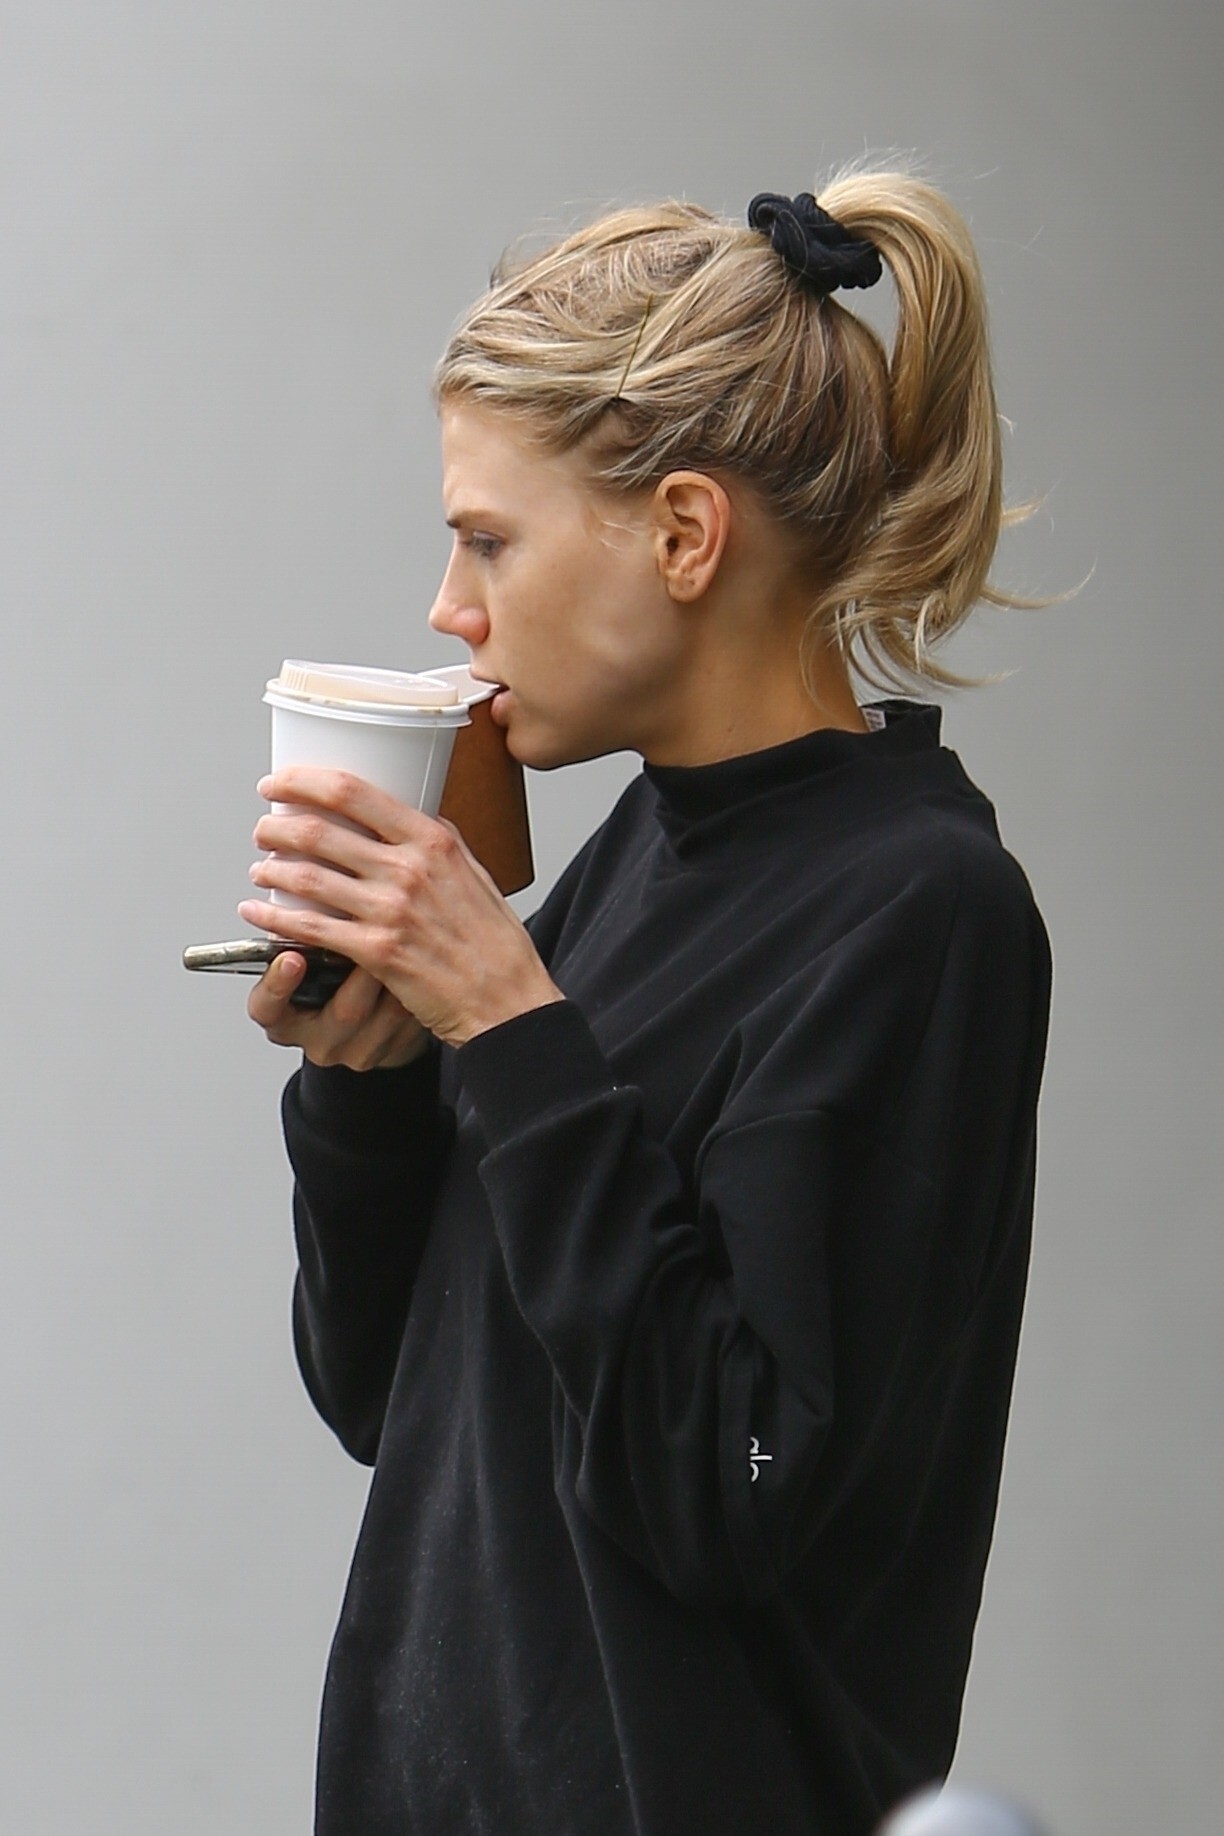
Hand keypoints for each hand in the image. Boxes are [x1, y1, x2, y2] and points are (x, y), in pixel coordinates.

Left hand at [238, 768, 563, 1049]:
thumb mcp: (475, 874)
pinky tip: (258, 914)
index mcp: (432, 841)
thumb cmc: (495, 943)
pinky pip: (310, 929)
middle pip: (320, 831)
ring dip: (271, 870)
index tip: (281, 782)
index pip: (353, 792)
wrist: (507, 1000)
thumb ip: (440, 843)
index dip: (304, 782)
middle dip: (277, 827)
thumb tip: (411, 815)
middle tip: (264, 829)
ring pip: (307, 878)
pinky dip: (275, 919)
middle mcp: (409, 869)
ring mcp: (390, 911)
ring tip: (260, 870)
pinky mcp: (376, 952)